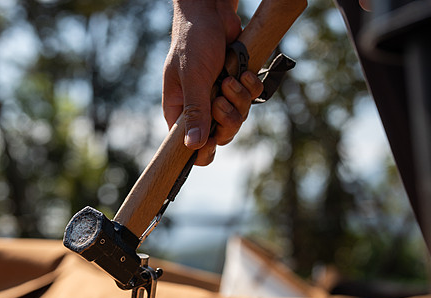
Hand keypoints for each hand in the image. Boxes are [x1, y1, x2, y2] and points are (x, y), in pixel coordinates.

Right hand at [162, 0, 263, 165]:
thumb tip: (192, 145)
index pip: (189, 144)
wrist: (212, 12)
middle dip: (227, 119)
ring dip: (240, 99)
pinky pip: (251, 99)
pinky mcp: (237, 84)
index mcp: (180, 110)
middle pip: (220, 135)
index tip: (212, 144)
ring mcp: (220, 96)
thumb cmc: (193, 41)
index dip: (202, 151)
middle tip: (221, 100)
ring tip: (231, 78)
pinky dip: (251, 87)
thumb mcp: (192, 78)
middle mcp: (200, 107)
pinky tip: (243, 71)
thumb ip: (195, 111)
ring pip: (238, 117)